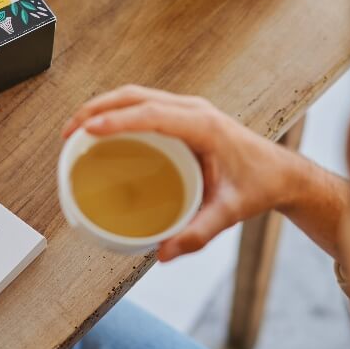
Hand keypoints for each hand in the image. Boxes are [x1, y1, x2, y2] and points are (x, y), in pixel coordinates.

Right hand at [63, 85, 304, 260]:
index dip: (117, 119)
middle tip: (70, 132)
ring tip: (75, 130)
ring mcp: (188, 109)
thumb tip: (163, 253)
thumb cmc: (257, 186)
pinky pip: (143, 105)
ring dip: (103, 106)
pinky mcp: (183, 115)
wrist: (279, 173)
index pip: (152, 114)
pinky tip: (101, 131)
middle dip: (98, 108)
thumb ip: (198, 234)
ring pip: (136, 96)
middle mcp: (194, 110)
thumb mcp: (230, 213)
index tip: (87, 129)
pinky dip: (117, 112)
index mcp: (204, 126)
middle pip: (136, 96)